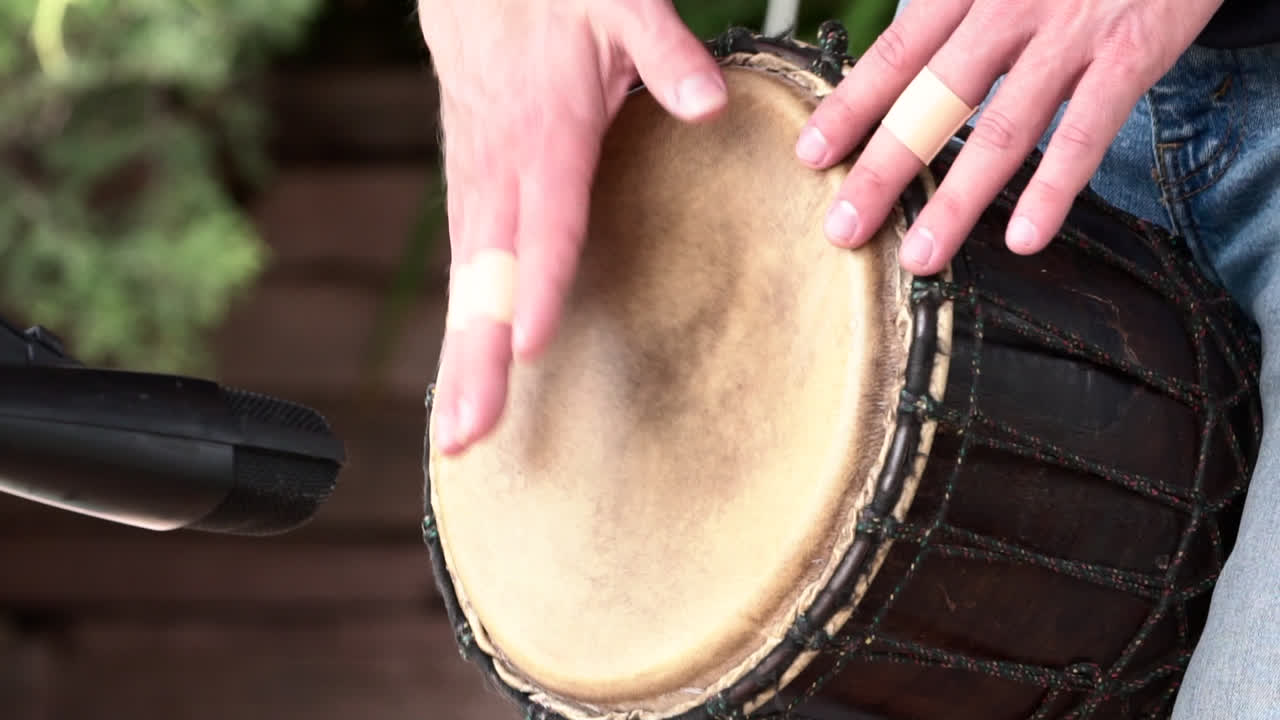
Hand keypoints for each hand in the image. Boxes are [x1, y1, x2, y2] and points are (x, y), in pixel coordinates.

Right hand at [420, 1, 726, 453]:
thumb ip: (664, 51)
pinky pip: (463, 270)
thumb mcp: (620, 2)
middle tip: (465, 434)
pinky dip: (459, 327)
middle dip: (473, 358)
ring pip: (465, 284)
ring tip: (458, 434)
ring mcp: (477, 181)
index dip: (539, 286)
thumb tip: (707, 102)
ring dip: (458, 358)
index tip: (529, 350)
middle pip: (486, 276)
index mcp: (545, 131)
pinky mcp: (469, 188)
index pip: (545, 223)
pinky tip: (463, 375)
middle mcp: (501, 168)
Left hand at [796, 0, 1222, 272]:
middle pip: (933, 100)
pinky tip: (1025, 238)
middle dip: (883, 170)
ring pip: (1002, 128)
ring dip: (957, 200)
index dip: (850, 107)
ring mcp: (1071, 31)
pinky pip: (1087, 130)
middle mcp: (1010, 5)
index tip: (809, 155)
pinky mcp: (1132, 50)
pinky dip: (1055, 188)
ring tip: (921, 255)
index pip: (896, 53)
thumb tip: (906, 66)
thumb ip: (958, 11)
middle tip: (843, 229)